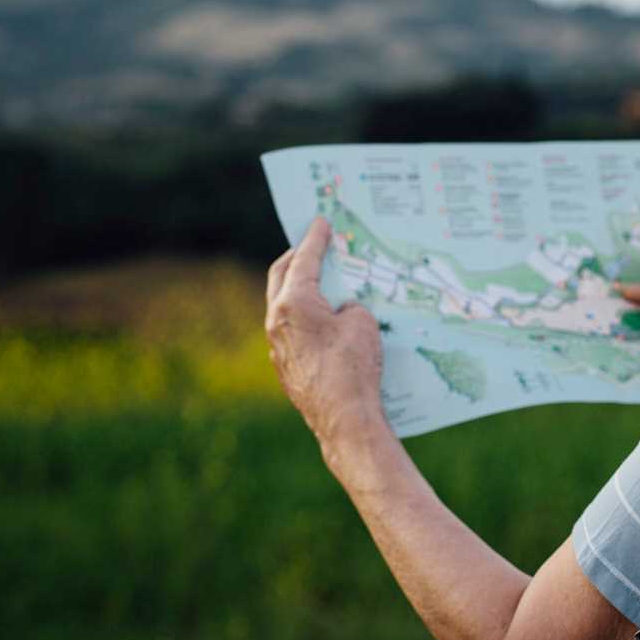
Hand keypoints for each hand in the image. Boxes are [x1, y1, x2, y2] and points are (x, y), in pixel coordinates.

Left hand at [265, 217, 386, 454]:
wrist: (343, 417)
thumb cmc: (354, 365)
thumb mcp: (363, 323)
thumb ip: (350, 307)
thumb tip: (342, 311)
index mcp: (294, 303)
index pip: (304, 260)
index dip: (315, 239)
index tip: (320, 222)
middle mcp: (276, 321)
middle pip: (281, 277)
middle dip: (296, 258)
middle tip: (311, 245)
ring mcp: (277, 346)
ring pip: (284, 306)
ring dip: (300, 290)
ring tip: (320, 282)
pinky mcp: (286, 367)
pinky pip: (292, 331)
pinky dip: (305, 317)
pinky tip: (324, 322)